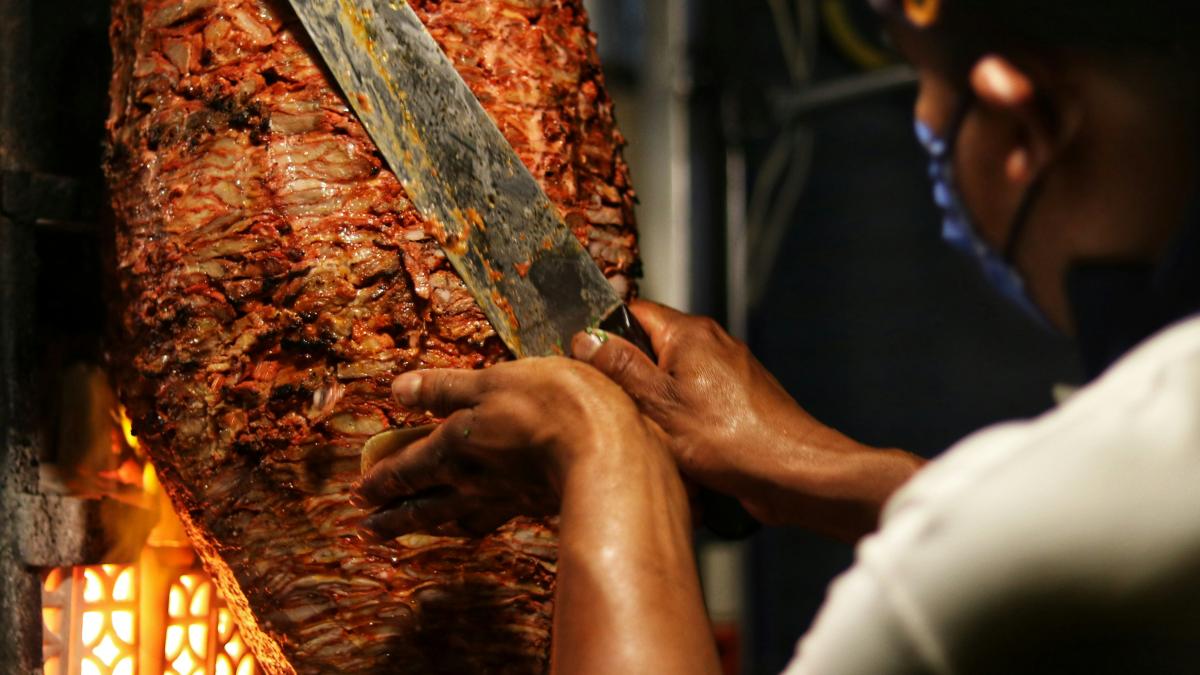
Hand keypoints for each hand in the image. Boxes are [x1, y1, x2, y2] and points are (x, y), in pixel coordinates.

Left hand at [352, 357, 664, 538]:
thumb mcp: (492, 381)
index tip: (362, 490)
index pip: (409, 465)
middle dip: (395, 513)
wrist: (609, 451)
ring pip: (454, 517)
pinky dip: (472, 525)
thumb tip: (398, 389)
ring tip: (406, 534)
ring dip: (426, 526)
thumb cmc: (552, 406)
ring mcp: (505, 497)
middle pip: (425, 502)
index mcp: (456, 445)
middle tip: (369, 526)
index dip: (384, 477)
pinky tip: (474, 526)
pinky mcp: (535, 504)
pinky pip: (490, 520)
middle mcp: (474, 480)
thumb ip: (445, 388)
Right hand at [572, 300, 923, 540]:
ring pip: (673, 377)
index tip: (587, 362)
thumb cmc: (732, 441)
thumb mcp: (659, 405)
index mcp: (690, 333)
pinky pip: (695, 400)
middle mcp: (712, 343)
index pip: (633, 312)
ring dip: (656, 403)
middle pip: (652, 346)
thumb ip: (621, 369)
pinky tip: (677, 448)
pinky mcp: (739, 400)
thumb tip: (585, 338)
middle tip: (615, 405)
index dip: (606, 333)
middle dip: (630, 376)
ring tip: (648, 432)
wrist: (794, 473)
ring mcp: (728, 371)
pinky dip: (681, 420)